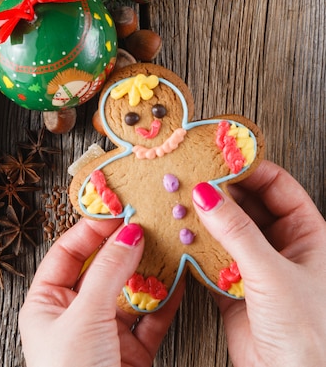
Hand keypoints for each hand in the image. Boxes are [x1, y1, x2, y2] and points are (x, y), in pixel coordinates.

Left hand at [19, 218, 184, 366]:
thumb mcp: (84, 316)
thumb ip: (107, 272)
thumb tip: (128, 233)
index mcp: (46, 303)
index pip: (67, 252)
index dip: (92, 229)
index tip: (119, 210)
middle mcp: (73, 315)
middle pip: (100, 269)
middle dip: (124, 247)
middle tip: (148, 222)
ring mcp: (103, 333)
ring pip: (129, 292)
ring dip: (149, 271)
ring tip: (167, 243)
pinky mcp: (130, 351)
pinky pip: (150, 319)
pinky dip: (165, 300)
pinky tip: (179, 279)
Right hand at [192, 160, 325, 365]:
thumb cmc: (309, 333)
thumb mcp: (271, 272)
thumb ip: (236, 232)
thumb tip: (207, 195)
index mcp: (308, 236)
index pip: (278, 187)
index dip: (250, 169)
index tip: (220, 156)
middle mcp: (282, 248)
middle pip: (247, 206)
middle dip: (219, 193)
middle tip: (191, 179)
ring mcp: (256, 267)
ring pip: (226, 232)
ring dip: (204, 221)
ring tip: (179, 204)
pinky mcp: (233, 288)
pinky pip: (209, 259)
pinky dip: (194, 249)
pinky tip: (180, 238)